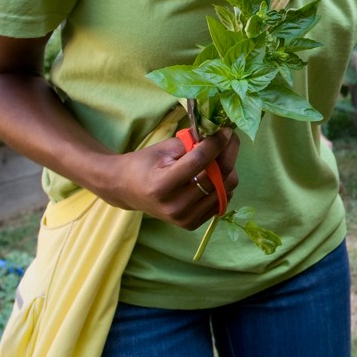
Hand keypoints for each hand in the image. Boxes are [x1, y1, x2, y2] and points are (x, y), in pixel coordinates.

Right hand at [95, 129, 239, 229]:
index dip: (216, 144)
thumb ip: (193, 143)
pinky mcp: (191, 224)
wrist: (127, 190)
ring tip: (219, 157)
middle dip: (227, 154)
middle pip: (216, 178)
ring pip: (224, 190)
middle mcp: (175, 207)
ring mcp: (184, 219)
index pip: (199, 161)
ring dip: (228, 170)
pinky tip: (214, 174)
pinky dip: (223, 185)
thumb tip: (221, 135)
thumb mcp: (165, 148)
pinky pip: (221, 201)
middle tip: (229, 140)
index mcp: (162, 185)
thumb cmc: (145, 164)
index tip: (227, 131)